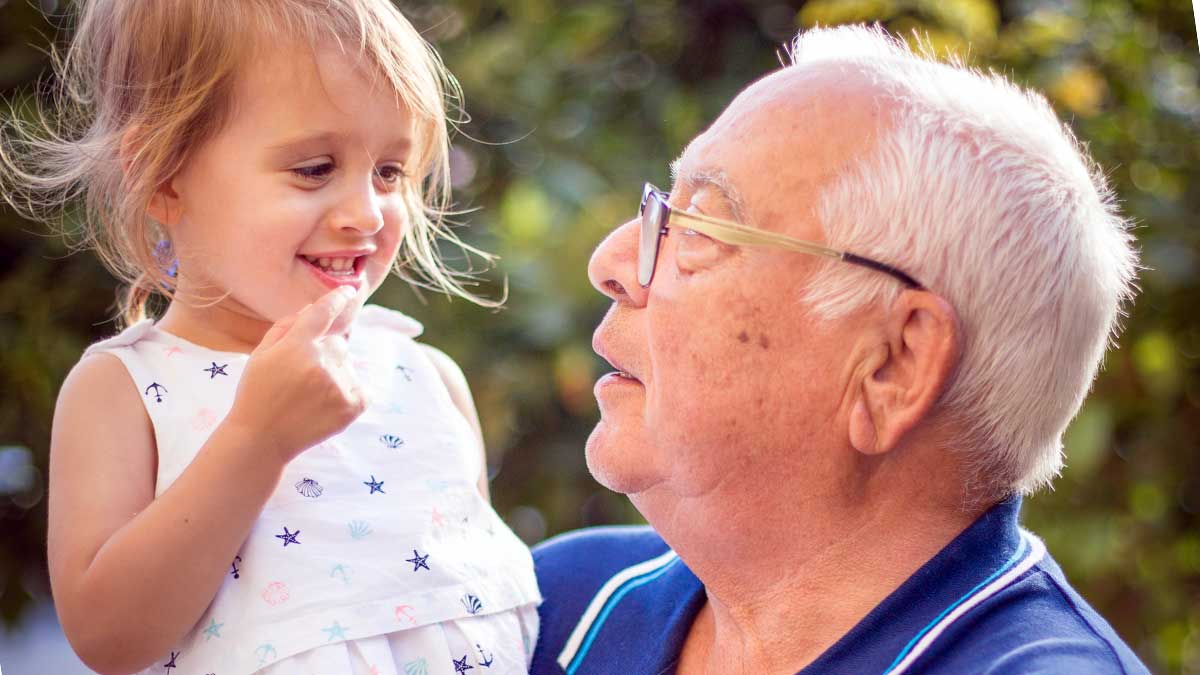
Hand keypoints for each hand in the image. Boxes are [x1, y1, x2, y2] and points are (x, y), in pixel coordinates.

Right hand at [223, 287, 367, 464]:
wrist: (262, 439)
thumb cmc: (257, 393)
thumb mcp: (261, 354)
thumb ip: (287, 326)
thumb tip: (313, 309)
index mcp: (297, 346)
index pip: (322, 313)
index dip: (337, 299)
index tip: (349, 290)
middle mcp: (321, 363)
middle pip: (337, 343)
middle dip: (323, 352)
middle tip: (300, 376)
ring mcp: (339, 385)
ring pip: (347, 365)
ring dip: (334, 373)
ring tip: (308, 396)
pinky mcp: (353, 405)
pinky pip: (359, 387)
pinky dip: (346, 392)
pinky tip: (323, 405)